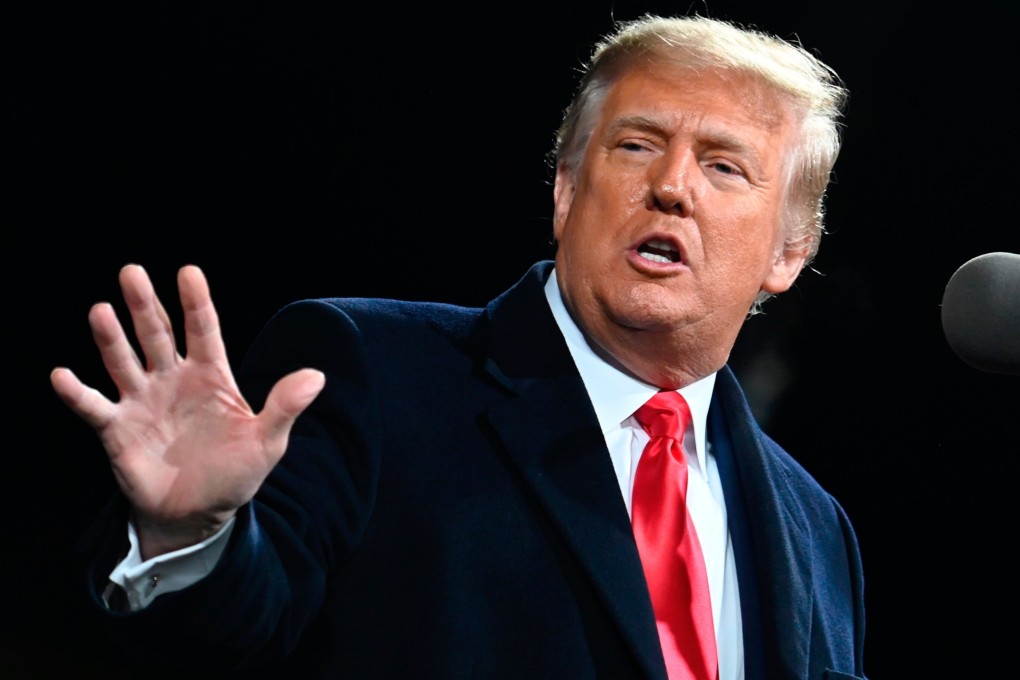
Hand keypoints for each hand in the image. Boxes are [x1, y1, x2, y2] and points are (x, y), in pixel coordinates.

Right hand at [51, 264, 324, 558]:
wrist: (199, 514)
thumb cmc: (235, 473)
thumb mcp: (266, 442)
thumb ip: (285, 407)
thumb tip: (317, 376)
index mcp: (211, 376)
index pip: (204, 330)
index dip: (196, 302)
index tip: (188, 271)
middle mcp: (173, 379)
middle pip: (157, 334)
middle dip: (144, 304)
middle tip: (132, 271)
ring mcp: (143, 401)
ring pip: (123, 361)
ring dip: (111, 338)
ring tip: (100, 311)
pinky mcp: (117, 429)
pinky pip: (93, 407)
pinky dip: (77, 393)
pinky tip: (62, 375)